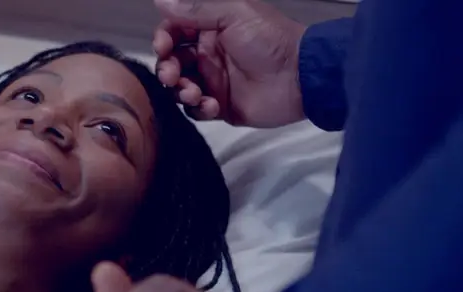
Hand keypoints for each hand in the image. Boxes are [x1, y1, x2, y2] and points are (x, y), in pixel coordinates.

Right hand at [153, 0, 306, 126]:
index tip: (163, 47)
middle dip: (167, 69)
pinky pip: (198, 111)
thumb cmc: (270, 39)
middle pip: (172, 62)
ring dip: (180, 90)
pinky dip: (199, 108)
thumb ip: (196, 8)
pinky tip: (213, 104)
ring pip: (180, 88)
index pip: (174, 33)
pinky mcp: (221, 106)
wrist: (300, 76)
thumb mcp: (233, 13)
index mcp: (211, 29)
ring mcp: (214, 82)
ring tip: (193, 92)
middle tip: (172, 75)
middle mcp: (209, 55)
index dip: (163, 40)